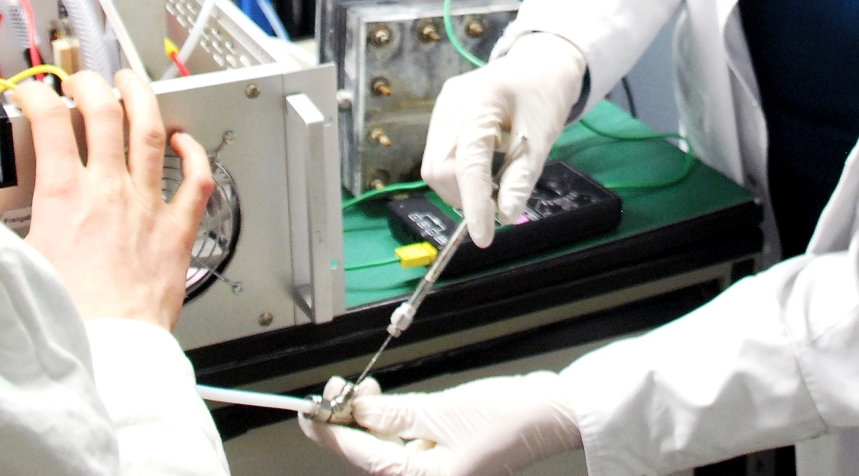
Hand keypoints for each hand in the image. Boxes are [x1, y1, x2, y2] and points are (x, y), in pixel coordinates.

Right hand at [15, 68, 212, 330]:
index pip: (48, 122)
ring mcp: (146, 205)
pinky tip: (185, 141)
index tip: (32, 92)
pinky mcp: (176, 230)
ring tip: (132, 82)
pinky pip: (194, 182)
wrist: (109, 350)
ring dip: (141, 100)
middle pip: (104, 114)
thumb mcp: (16, 264)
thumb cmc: (67, 318)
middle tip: (82, 80)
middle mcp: (108, 191)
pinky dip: (193, 155)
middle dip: (91, 86)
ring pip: (149, 134)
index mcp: (65, 197)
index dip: (37, 95)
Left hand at [299, 375, 580, 475]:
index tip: (306, 412)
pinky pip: (405, 441)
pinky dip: (391, 421)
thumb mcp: (442, 411)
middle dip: (348, 421)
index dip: (327, 431)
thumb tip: (357, 413)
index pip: (360, 455)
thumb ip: (394, 414)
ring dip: (369, 418)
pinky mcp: (445, 455)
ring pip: (385, 447)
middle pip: (369, 455)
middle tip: (335, 389)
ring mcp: (437, 469)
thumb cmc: (509, 418)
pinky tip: (381, 401)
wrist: (552, 413)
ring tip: (361, 389)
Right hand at [422, 32, 585, 246]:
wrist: (542, 61)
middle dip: (464, 196)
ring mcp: (443, 107)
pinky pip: (439, 154)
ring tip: (492, 184)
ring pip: (434, 166)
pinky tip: (481, 168)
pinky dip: (458, 173)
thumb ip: (522, 177)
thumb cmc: (546, 92)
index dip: (473, 204)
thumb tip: (506, 216)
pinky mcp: (443, 113)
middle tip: (496, 205)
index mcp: (480, 101)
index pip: (467, 164)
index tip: (484, 237)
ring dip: (460, 187)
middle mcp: (452, 104)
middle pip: (439, 168)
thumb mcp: (543, 137)